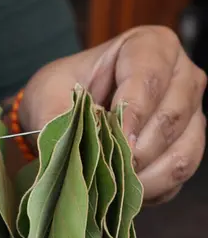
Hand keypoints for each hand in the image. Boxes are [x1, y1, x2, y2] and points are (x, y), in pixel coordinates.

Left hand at [17, 26, 206, 204]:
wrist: (66, 115)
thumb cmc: (61, 91)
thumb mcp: (47, 93)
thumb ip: (56, 115)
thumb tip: (66, 144)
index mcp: (151, 47)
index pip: (150, 76)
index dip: (132, 110)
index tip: (113, 136)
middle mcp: (181, 78)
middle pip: (171, 116)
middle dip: (135, 148)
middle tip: (104, 166)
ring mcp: (189, 115)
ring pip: (182, 150)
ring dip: (144, 174)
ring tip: (109, 182)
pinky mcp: (186, 149)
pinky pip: (178, 175)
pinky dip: (150, 188)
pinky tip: (120, 190)